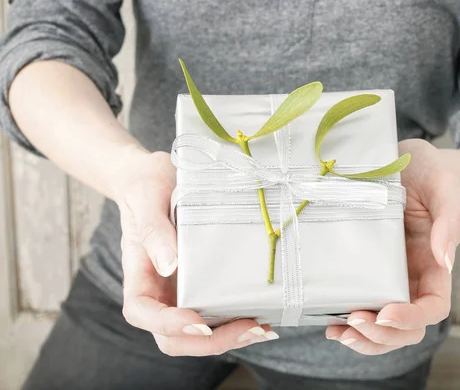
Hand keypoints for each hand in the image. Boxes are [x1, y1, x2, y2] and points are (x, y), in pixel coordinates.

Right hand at [117, 150, 277, 355]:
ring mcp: (179, 291)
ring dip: (228, 338)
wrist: (153, 176)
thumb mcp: (147, 197)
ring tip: (261, 329)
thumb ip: (154, 230)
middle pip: (171, 337)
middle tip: (248, 329)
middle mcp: (158, 290)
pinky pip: (214, 314)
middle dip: (209, 342)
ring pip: (196, 334)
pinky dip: (236, 322)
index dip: (168, 325)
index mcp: (139, 272)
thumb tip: (169, 266)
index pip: (141, 312)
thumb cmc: (145, 184)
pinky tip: (262, 315)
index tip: (198, 323)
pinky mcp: (201, 285)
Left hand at [325, 139, 459, 354]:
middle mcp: (411, 279)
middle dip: (382, 335)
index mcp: (434, 266)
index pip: (433, 307)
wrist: (400, 161)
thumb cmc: (426, 171)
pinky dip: (346, 322)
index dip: (412, 318)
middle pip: (406, 329)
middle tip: (354, 322)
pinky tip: (328, 321)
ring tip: (338, 332)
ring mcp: (386, 278)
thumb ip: (450, 219)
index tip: (387, 313)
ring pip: (382, 327)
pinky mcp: (362, 271)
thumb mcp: (443, 185)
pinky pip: (359, 305)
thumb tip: (444, 260)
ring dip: (363, 338)